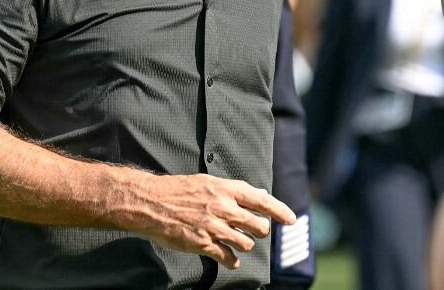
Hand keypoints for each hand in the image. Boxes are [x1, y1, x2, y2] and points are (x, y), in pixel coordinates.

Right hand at [134, 173, 295, 269]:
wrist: (152, 202)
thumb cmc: (180, 189)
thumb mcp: (209, 182)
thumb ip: (235, 190)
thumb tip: (260, 193)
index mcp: (226, 189)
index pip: (262, 200)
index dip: (280, 210)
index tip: (291, 219)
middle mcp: (223, 208)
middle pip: (258, 225)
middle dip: (260, 230)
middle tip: (255, 230)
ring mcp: (214, 227)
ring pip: (246, 243)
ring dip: (245, 244)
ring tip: (236, 241)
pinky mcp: (203, 244)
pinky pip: (228, 257)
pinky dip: (232, 260)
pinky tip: (231, 259)